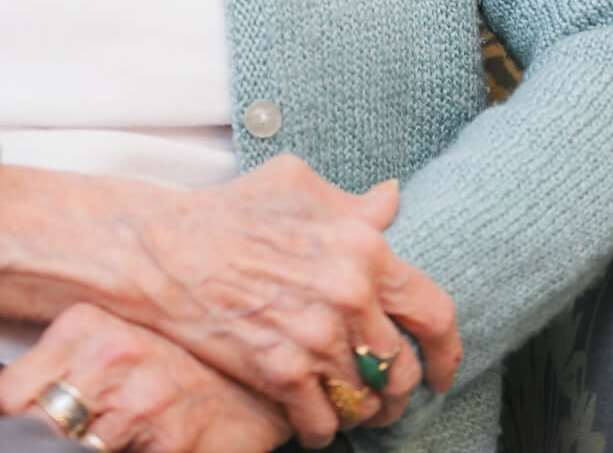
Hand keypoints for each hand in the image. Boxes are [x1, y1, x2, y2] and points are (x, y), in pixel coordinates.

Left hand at [0, 302, 292, 452]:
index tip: (25, 432)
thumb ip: (63, 367)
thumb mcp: (111, 342)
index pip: (6, 395)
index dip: (12, 425)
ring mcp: (141, 404)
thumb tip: (8, 411)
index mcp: (84, 324)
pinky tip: (140, 447)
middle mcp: (109, 357)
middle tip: (73, 437)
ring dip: (86, 452)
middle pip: (34, 430)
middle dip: (43, 443)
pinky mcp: (171, 447)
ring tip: (114, 438)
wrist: (256, 380)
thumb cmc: (175, 363)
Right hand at [123, 157, 461, 447]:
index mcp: (362, 247)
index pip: (434, 311)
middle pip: (402, 368)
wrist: (165, 251)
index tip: (442, 367)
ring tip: (350, 404)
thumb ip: (352, 203)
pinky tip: (312, 417)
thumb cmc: (230, 212)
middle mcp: (349, 295)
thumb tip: (391, 201)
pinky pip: (324, 422)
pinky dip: (322, 428)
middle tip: (385, 391)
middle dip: (398, 387)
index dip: (447, 349)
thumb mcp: (297, 185)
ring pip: (366, 400)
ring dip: (362, 410)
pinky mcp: (283, 374)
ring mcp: (316, 337)